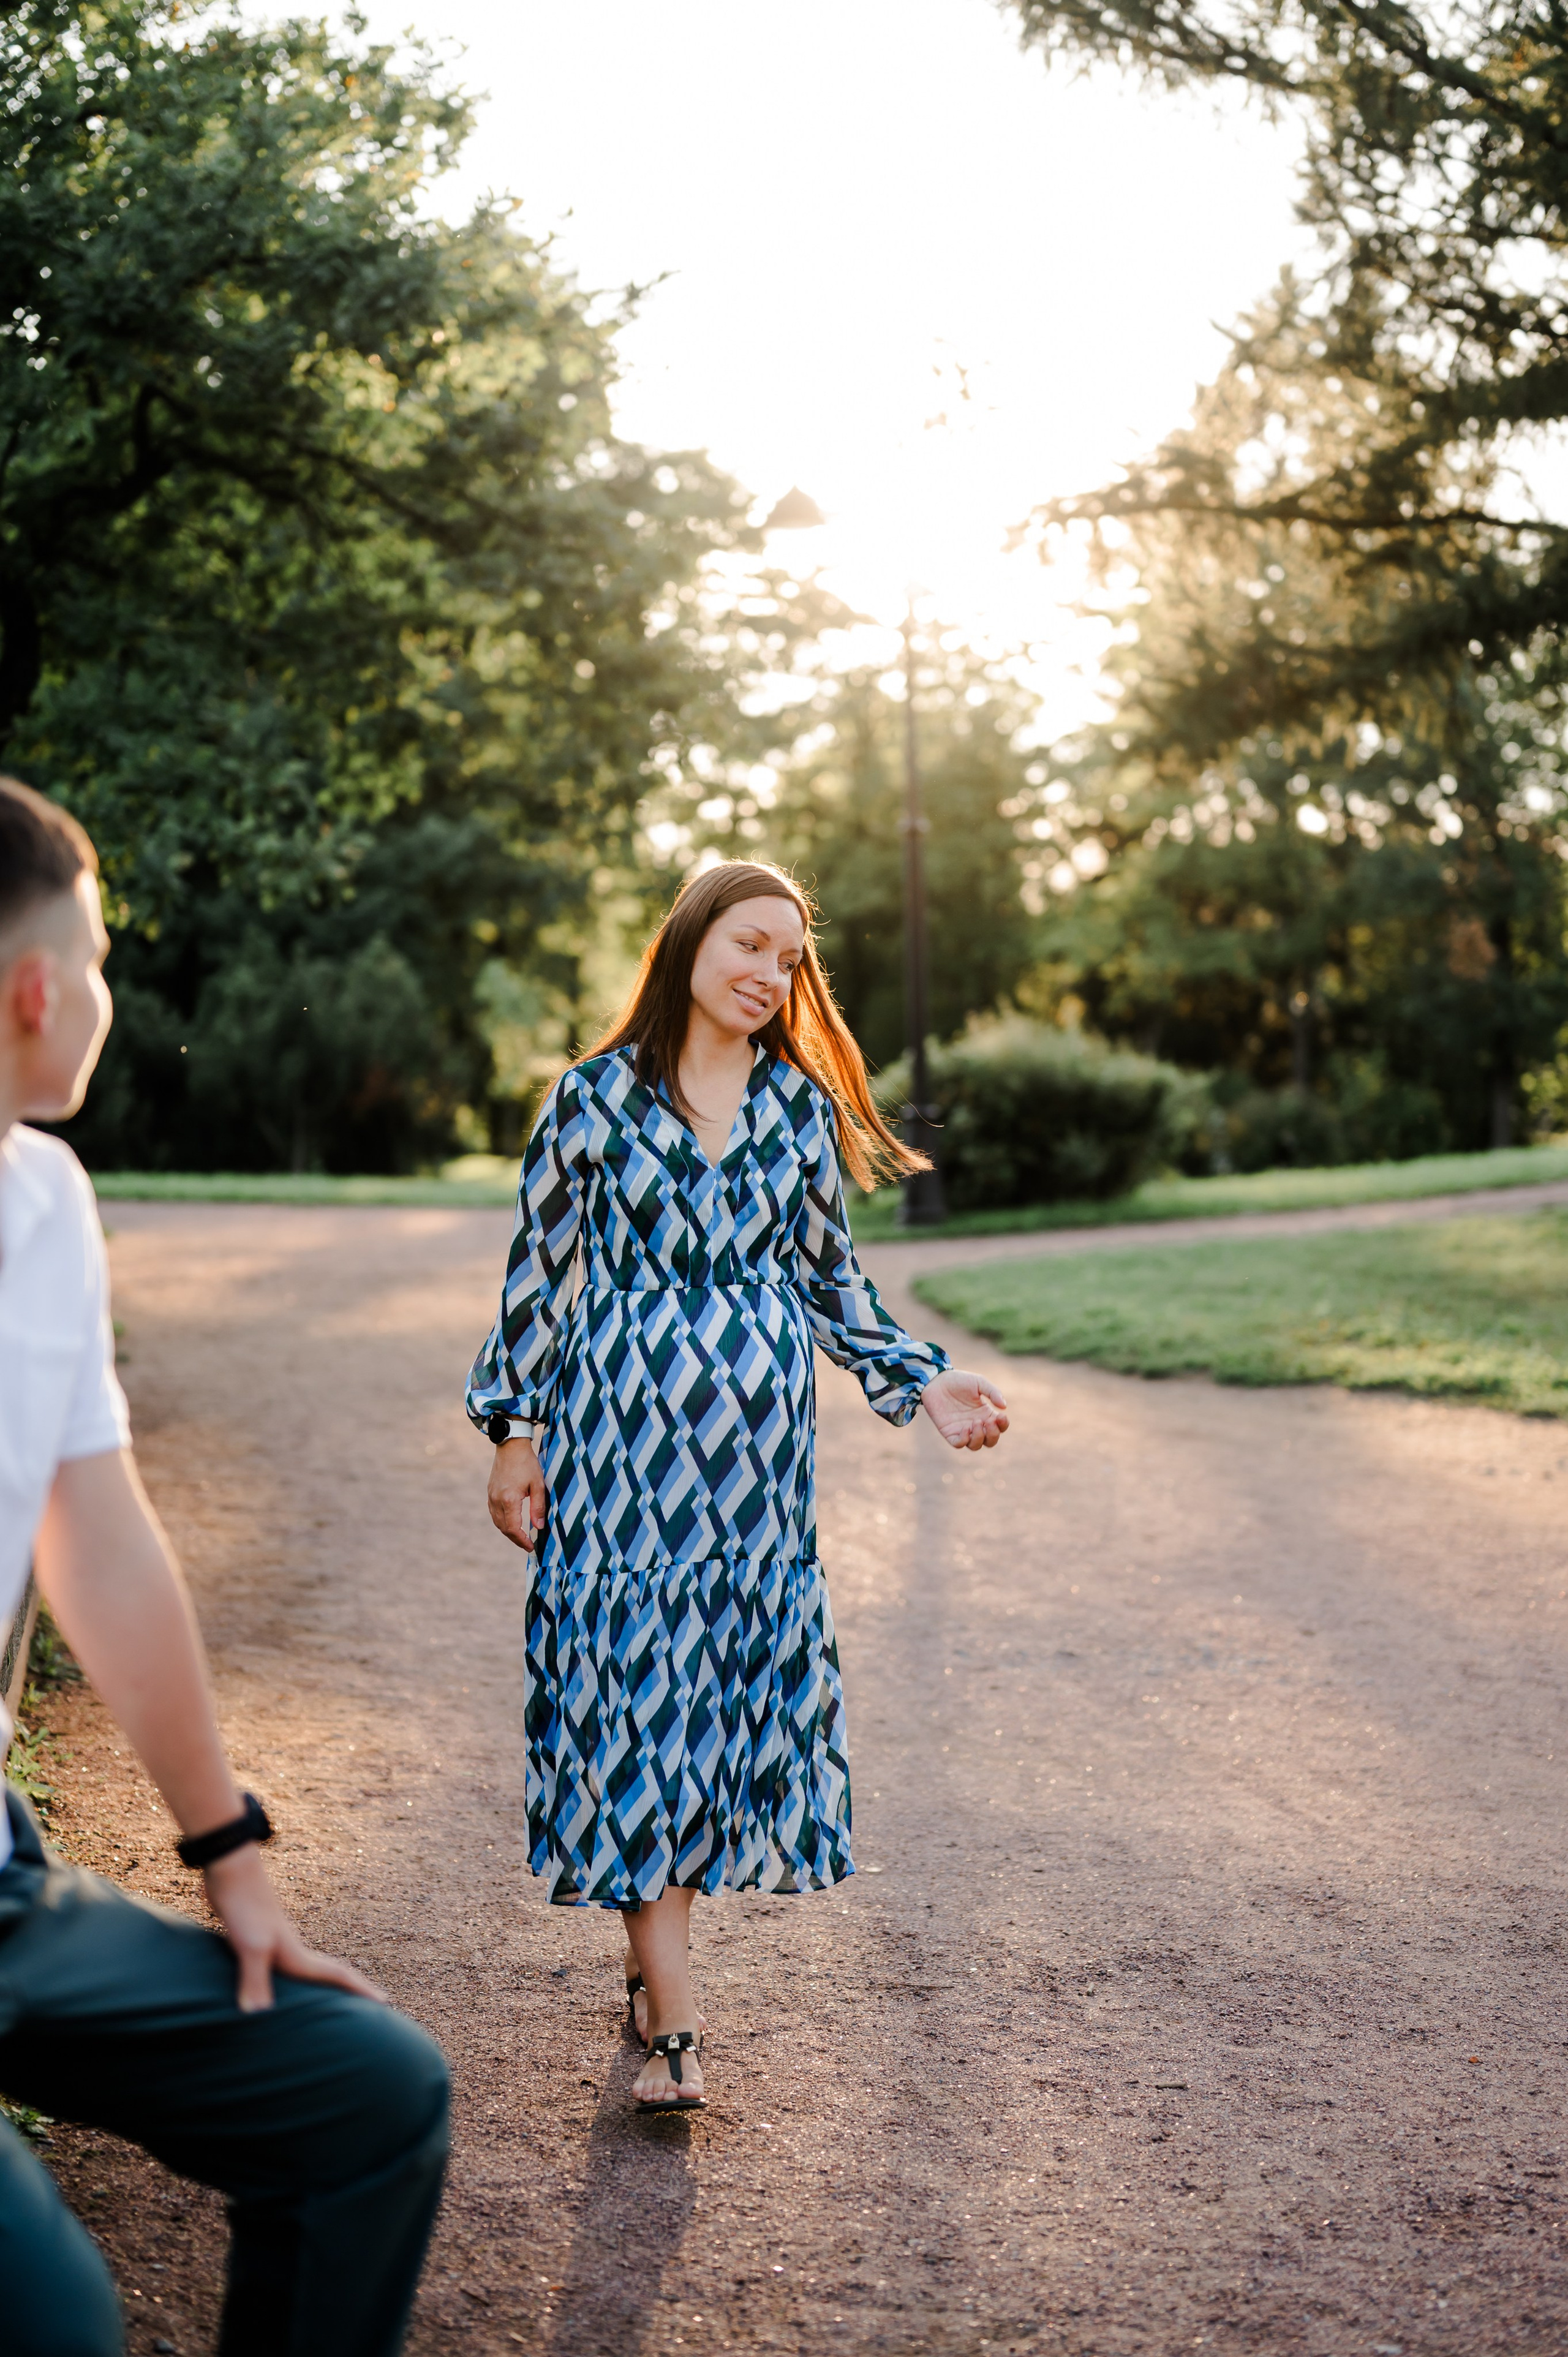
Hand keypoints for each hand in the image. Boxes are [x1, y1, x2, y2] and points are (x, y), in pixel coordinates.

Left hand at [203, 1844, 387, 2013]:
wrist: (230, 1867)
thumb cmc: (246, 1905)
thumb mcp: (252, 1945)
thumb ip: (256, 1979)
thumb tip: (257, 2016)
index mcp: (297, 1955)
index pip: (337, 1974)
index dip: (361, 1990)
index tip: (386, 2003)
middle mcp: (291, 1951)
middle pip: (326, 1974)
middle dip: (348, 1990)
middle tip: (368, 2006)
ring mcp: (273, 1944)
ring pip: (302, 1972)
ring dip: (318, 1986)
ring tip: (325, 2003)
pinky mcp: (253, 1940)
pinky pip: (276, 1969)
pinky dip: (284, 1982)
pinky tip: (274, 1986)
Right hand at [487, 1434, 547, 1550]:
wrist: (510, 1446)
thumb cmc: (527, 1464)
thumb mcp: (538, 1485)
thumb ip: (538, 1507)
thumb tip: (539, 1527)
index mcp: (509, 1500)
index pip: (513, 1529)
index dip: (522, 1541)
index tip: (531, 1547)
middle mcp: (497, 1500)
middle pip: (504, 1528)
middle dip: (516, 1539)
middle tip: (527, 1545)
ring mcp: (491, 1496)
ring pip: (497, 1522)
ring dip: (508, 1532)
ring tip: (520, 1537)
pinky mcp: (490, 1492)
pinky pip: (494, 1513)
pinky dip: (502, 1522)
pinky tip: (511, 1523)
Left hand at [920, 1368, 1008, 1450]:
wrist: (936, 1380)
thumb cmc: (958, 1380)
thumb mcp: (979, 1382)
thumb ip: (992, 1392)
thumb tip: (1004, 1407)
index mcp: (985, 1414)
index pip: (1000, 1427)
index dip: (1003, 1425)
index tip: (1001, 1415)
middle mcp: (976, 1424)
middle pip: (990, 1441)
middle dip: (993, 1434)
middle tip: (989, 1421)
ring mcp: (962, 1430)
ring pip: (976, 1445)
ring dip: (980, 1437)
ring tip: (976, 1421)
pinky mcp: (949, 1432)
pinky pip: (959, 1444)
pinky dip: (964, 1440)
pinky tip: (965, 1427)